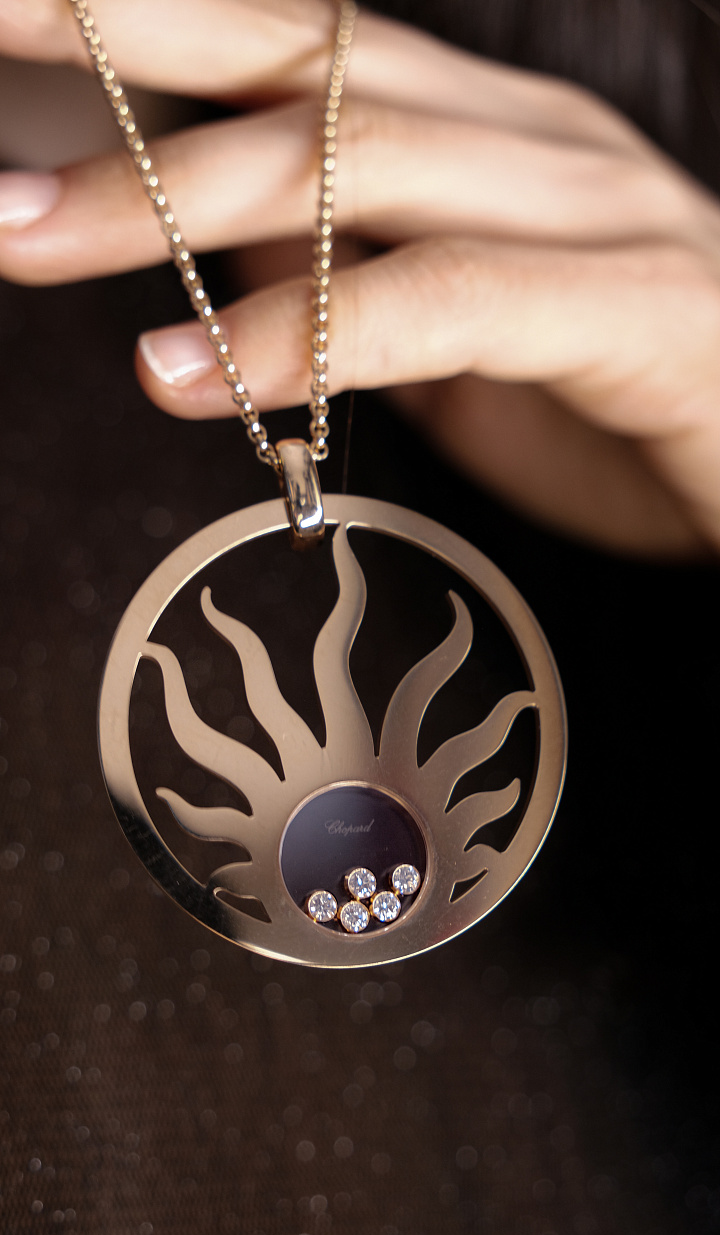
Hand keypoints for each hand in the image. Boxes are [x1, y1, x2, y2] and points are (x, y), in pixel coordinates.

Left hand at [2, 0, 719, 555]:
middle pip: (299, 77)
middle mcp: (522, 138)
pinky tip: (201, 373)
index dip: (132, 19)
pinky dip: (321, 329)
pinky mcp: (628, 302)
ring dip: (182, 205)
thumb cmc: (601, 401)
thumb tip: (215, 280)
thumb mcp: (445, 342)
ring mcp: (585, 206)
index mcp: (474, 132)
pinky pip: (453, 297)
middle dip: (118, 90)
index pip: (285, 41)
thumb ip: (344, 285)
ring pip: (359, 167)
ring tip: (29, 238)